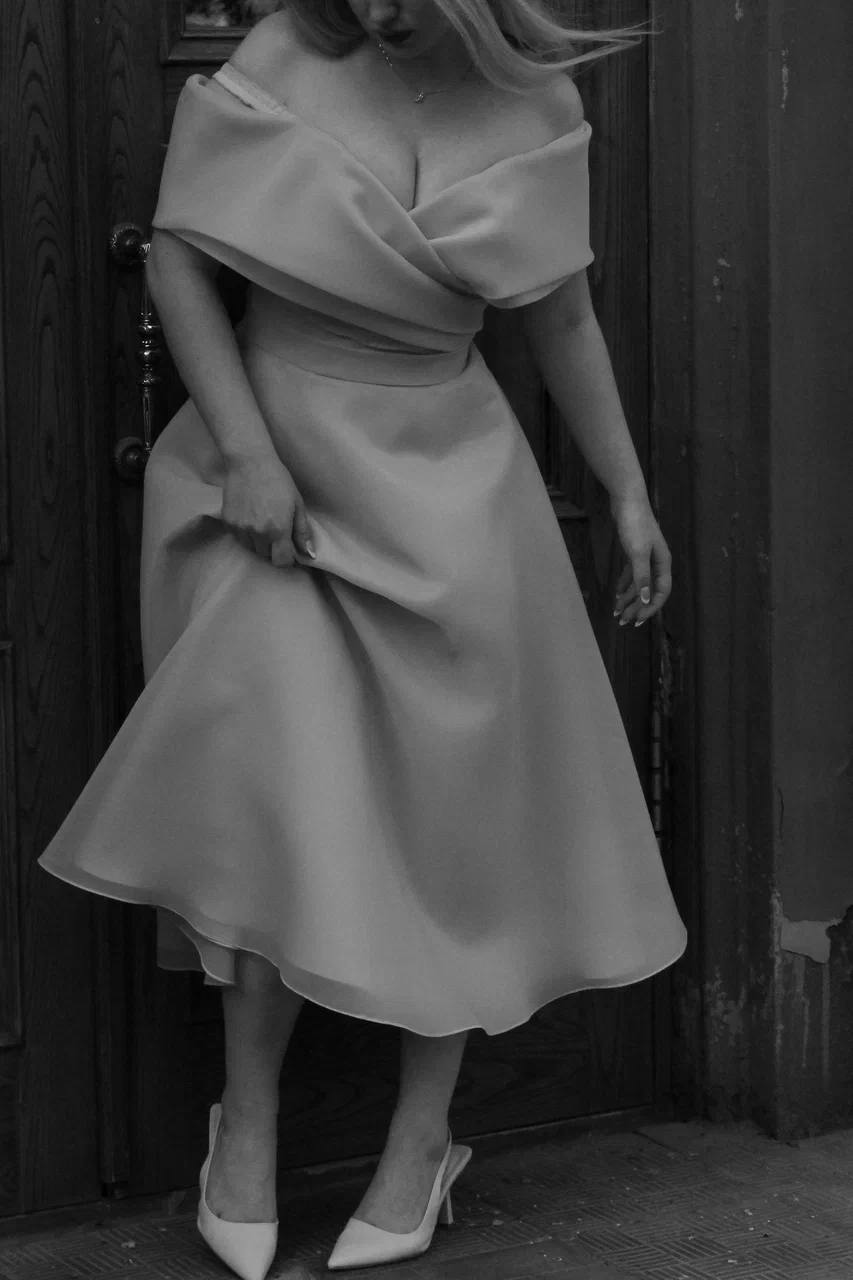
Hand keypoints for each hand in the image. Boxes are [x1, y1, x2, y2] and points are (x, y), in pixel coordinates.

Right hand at [220, 453, 315, 566]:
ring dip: (258, 542)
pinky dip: (245, 533)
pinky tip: (250, 516)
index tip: (288, 550)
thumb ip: (302, 532)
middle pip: (266, 555)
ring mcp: (241, 528)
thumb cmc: (278, 480)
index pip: (281, 561)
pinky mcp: (228, 522)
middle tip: (275, 529)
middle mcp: (258, 533)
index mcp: (278, 530)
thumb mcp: (297, 504)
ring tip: (262, 521)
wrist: (250, 462)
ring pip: (251, 548)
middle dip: (273, 548)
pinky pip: (239, 538)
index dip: (287, 559)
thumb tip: (308, 554)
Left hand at [610, 492, 671, 627]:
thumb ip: (641, 577)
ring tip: (617, 612)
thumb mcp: (637, 552)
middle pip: (649, 591)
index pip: (661, 593)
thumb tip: (647, 600)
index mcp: (662, 563)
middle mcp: (657, 562)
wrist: (627, 499)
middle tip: (623, 621)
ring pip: (639, 584)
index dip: (650, 609)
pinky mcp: (634, 551)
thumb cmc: (634, 524)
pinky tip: (617, 594)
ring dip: (629, 599)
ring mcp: (646, 556)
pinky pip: (632, 574)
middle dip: (637, 608)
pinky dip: (625, 585)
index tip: (637, 621)